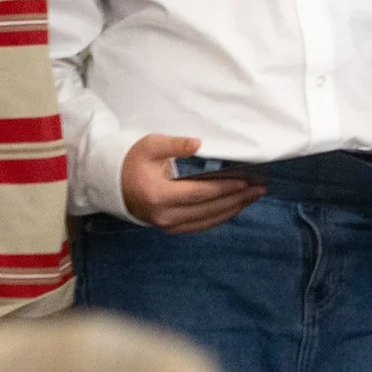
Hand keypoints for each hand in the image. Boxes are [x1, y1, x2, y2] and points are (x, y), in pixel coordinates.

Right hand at [121, 134, 264, 232]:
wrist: (112, 182)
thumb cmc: (132, 161)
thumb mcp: (151, 145)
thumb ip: (175, 144)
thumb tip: (198, 144)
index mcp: (159, 196)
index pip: (200, 193)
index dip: (225, 188)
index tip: (246, 181)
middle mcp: (164, 215)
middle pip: (208, 210)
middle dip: (237, 199)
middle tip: (259, 189)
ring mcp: (167, 225)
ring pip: (207, 221)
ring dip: (232, 209)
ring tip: (253, 197)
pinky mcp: (170, 228)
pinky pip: (200, 225)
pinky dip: (219, 217)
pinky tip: (234, 207)